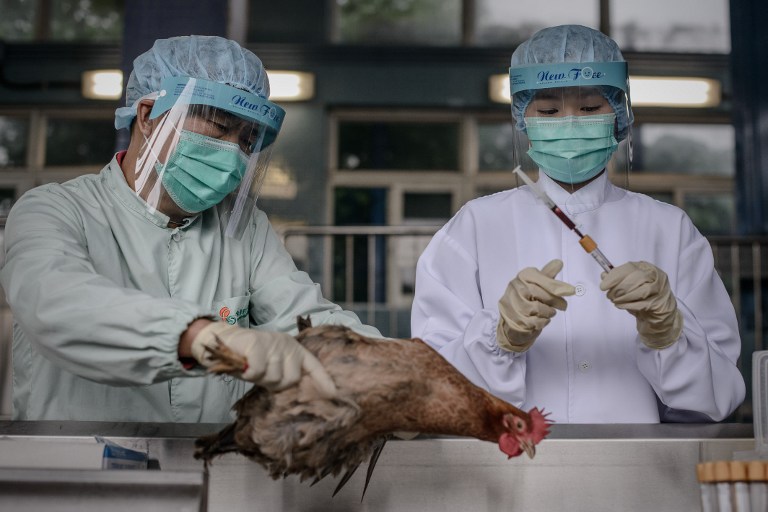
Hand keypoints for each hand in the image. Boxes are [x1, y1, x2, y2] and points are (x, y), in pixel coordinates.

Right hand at [191, 322, 336, 396]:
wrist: (223, 340)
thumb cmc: (248, 357)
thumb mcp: (270, 366)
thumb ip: (283, 375)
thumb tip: (298, 393)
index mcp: (294, 350)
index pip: (313, 366)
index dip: (323, 381)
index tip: (334, 393)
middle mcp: (287, 345)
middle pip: (291, 378)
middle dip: (276, 384)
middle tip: (262, 376)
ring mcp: (273, 343)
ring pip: (273, 376)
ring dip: (259, 378)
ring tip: (251, 368)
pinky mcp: (256, 344)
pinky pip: (257, 370)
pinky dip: (249, 373)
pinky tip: (243, 367)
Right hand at [497, 259, 574, 351]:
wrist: (512, 322)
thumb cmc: (527, 300)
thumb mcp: (537, 284)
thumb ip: (548, 275)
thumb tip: (559, 262)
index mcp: (523, 276)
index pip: (541, 278)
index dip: (556, 285)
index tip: (571, 290)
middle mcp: (515, 288)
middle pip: (539, 293)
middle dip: (555, 300)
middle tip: (563, 305)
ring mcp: (512, 305)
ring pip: (537, 308)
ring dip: (548, 312)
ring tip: (549, 312)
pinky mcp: (514, 320)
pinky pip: (534, 322)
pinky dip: (542, 322)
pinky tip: (541, 319)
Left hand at [600, 261, 683, 348]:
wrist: (657, 312)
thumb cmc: (641, 296)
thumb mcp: (628, 284)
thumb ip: (616, 279)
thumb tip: (604, 275)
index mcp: (646, 267)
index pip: (629, 268)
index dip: (614, 276)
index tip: (603, 285)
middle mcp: (655, 276)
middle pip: (636, 278)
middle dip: (618, 288)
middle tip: (609, 295)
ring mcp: (660, 290)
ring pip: (640, 291)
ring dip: (623, 297)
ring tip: (615, 300)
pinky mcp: (660, 303)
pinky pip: (642, 304)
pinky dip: (628, 305)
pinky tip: (621, 306)